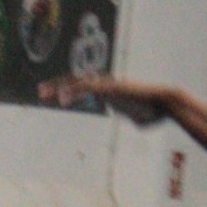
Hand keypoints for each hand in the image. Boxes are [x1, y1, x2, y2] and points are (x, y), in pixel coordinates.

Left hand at [41, 75, 173, 123]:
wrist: (166, 104)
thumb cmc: (155, 112)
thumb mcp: (138, 118)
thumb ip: (131, 117)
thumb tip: (135, 122)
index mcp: (109, 92)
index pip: (84, 89)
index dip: (68, 91)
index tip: (54, 97)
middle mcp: (106, 85)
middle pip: (76, 84)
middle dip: (57, 87)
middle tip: (40, 92)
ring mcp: (107, 86)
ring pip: (78, 84)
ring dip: (59, 88)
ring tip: (43, 94)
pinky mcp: (111, 89)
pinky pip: (88, 89)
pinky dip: (74, 92)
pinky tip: (61, 98)